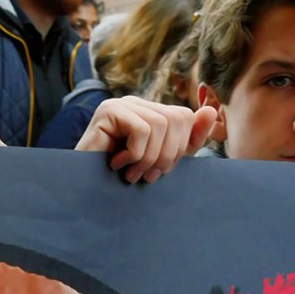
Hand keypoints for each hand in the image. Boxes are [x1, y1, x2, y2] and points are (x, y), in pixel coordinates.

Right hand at [75, 97, 218, 182]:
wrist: (82, 190)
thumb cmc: (118, 178)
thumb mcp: (160, 161)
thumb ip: (187, 140)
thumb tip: (212, 110)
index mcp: (149, 112)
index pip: (184, 117)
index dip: (180, 146)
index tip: (160, 171)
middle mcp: (136, 103)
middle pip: (176, 119)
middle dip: (167, 155)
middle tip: (147, 175)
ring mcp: (121, 104)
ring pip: (160, 125)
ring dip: (148, 158)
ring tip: (131, 173)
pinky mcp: (108, 111)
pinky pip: (141, 129)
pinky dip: (135, 154)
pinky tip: (117, 164)